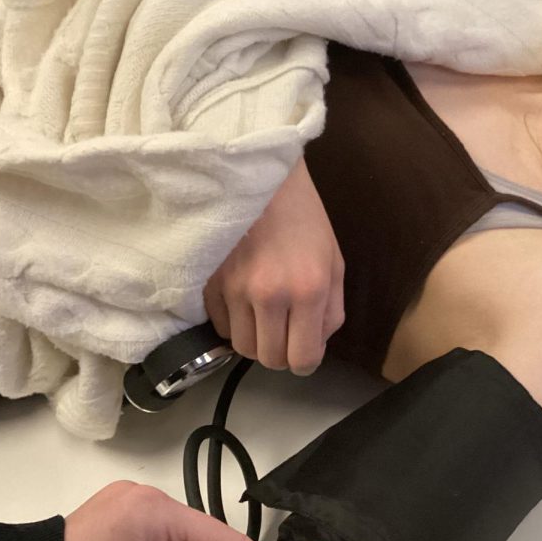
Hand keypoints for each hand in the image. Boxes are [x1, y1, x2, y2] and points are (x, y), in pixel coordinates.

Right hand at [204, 156, 344, 374]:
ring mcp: (233, 289)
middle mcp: (269, 295)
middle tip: (284, 334)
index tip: (304, 351)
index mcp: (308, 290)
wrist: (258, 179)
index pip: (303, 358)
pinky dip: (232, 323)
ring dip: (255, 340)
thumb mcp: (334, 263)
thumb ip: (331, 311)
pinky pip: (219, 326)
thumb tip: (315, 346)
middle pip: (269, 359)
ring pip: (241, 347)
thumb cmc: (304, 219)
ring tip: (263, 318)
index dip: (305, 361)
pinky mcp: (207, 282)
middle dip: (280, 354)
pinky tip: (242, 303)